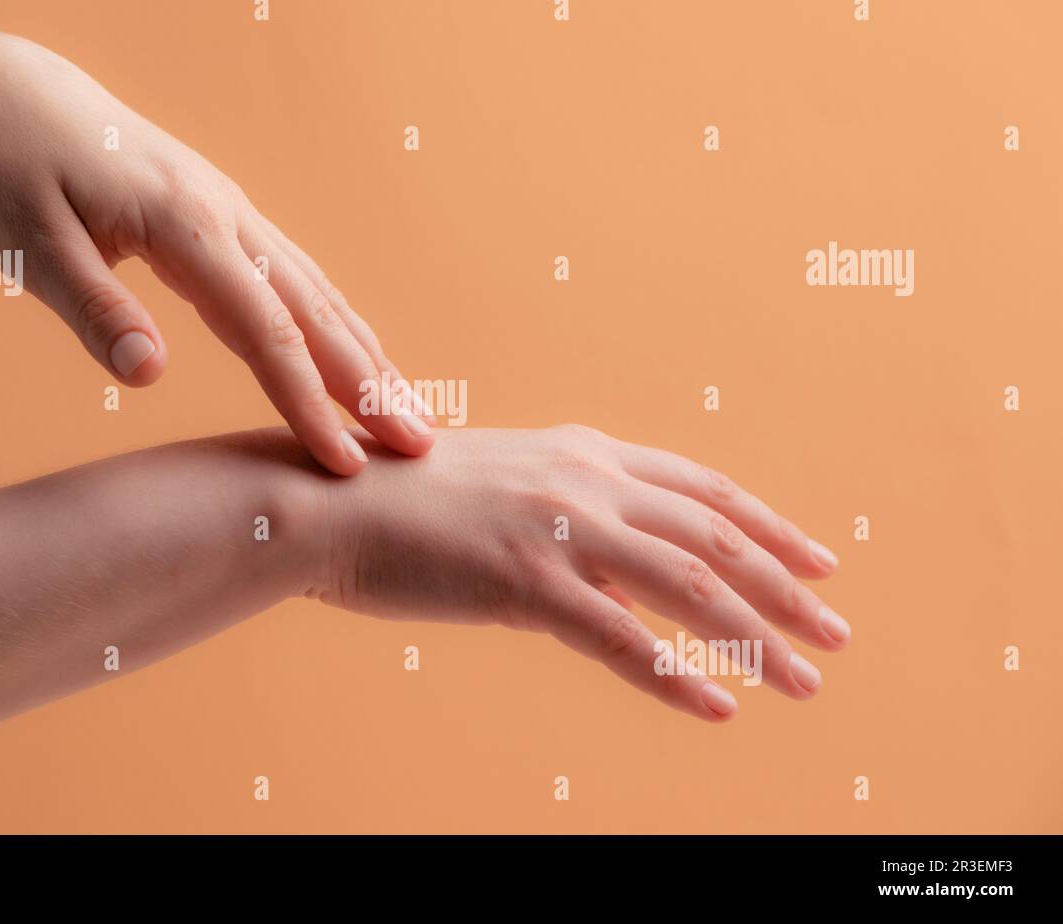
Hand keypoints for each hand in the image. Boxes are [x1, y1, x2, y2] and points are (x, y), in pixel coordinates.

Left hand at [0, 31, 432, 474]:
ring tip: (408, 411)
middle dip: (369, 381)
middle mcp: (226, 215)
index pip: (264, 329)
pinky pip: (296, 279)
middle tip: (420, 445)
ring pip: (317, 292)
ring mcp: (232, 214)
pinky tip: (355, 355)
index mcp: (185, 223)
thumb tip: (150, 376)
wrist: (2, 95)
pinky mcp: (224, 221)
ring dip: (366, 354)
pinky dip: (334, 324)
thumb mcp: (27, 240)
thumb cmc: (4, 169)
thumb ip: (93, 307)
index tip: (344, 463)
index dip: (308, 401)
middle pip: (315, 310)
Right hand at [316, 425, 847, 720]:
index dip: (770, 527)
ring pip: (688, 587)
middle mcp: (587, 480)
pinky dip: (676, 677)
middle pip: (716, 538)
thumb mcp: (509, 492)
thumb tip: (629, 577)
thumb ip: (575, 523)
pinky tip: (718, 709)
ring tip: (805, 684)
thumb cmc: (410, 501)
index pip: (704, 489)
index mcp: (585, 454)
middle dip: (786, 590)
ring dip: (756, 640)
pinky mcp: (524, 580)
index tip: (818, 563)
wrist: (327, 500)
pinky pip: (620, 637)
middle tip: (837, 635)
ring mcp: (559, 528)